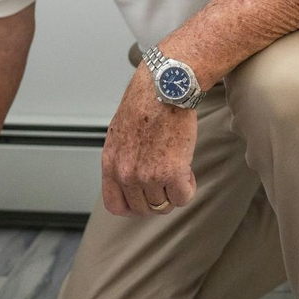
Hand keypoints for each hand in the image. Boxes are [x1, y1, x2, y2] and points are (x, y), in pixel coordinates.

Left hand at [101, 65, 198, 216]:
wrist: (164, 88)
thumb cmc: (146, 104)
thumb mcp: (121, 134)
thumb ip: (123, 159)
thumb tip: (132, 178)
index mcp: (110, 163)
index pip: (115, 205)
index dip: (132, 207)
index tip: (145, 199)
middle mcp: (126, 173)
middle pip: (143, 209)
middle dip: (158, 199)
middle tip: (168, 181)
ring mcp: (147, 176)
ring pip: (164, 205)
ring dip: (174, 192)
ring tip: (179, 170)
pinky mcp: (172, 172)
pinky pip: (183, 197)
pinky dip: (188, 188)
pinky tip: (188, 170)